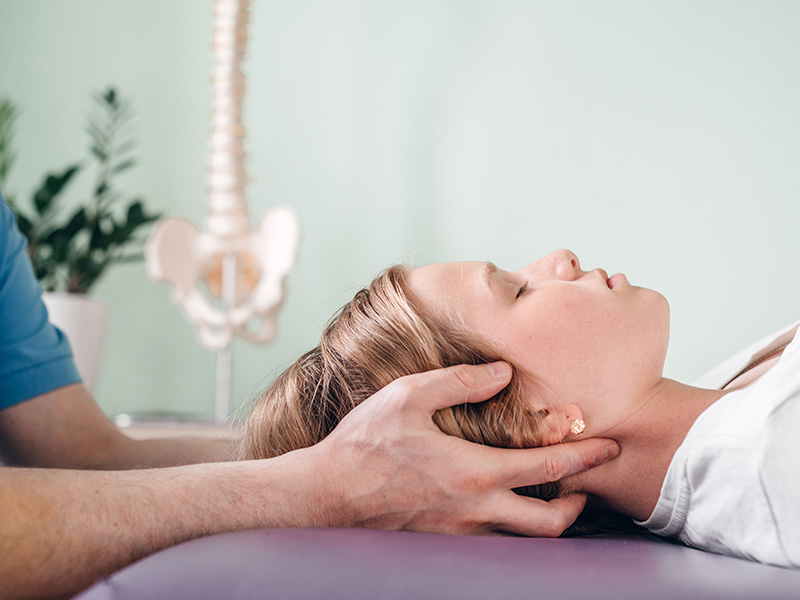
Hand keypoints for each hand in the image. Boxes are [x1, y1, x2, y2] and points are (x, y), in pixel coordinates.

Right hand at [307, 362, 619, 535]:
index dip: (585, 456)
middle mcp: (474, 508)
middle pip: (549, 523)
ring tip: (552, 494)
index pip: (546, 467)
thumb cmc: (364, 443)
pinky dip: (511, 524)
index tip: (609, 445)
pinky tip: (503, 502)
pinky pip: (492, 539)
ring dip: (547, 518)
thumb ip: (459, 381)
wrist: (325, 496)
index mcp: (473, 471)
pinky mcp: (442, 541)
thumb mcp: (408, 396)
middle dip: (580, 505)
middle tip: (588, 486)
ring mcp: (459, 531)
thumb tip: (502, 372)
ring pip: (522, 537)